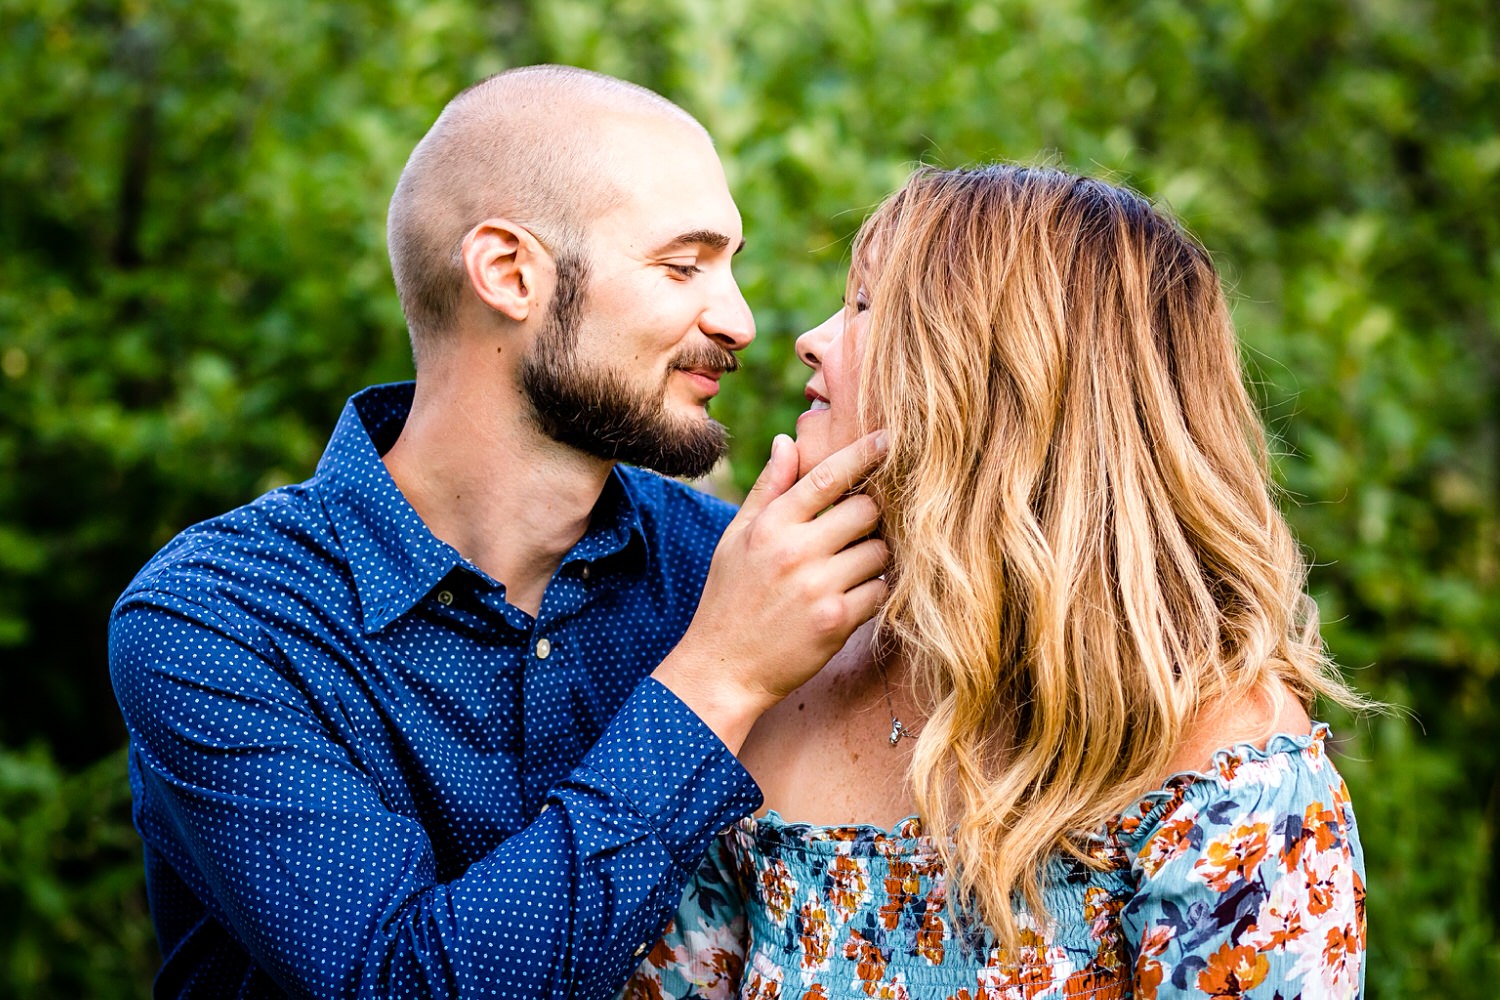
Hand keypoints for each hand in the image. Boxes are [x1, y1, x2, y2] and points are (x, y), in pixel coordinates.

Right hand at [653, 431, 888, 752]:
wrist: (723, 669)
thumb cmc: (729, 598)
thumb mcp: (736, 538)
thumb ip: (768, 489)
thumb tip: (788, 441)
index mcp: (770, 525)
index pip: (827, 476)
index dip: (863, 453)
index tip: (888, 439)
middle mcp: (795, 551)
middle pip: (865, 510)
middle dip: (869, 515)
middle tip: (857, 529)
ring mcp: (818, 587)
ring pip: (879, 551)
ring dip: (873, 556)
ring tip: (849, 569)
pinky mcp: (837, 622)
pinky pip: (879, 591)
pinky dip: (872, 592)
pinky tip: (850, 598)